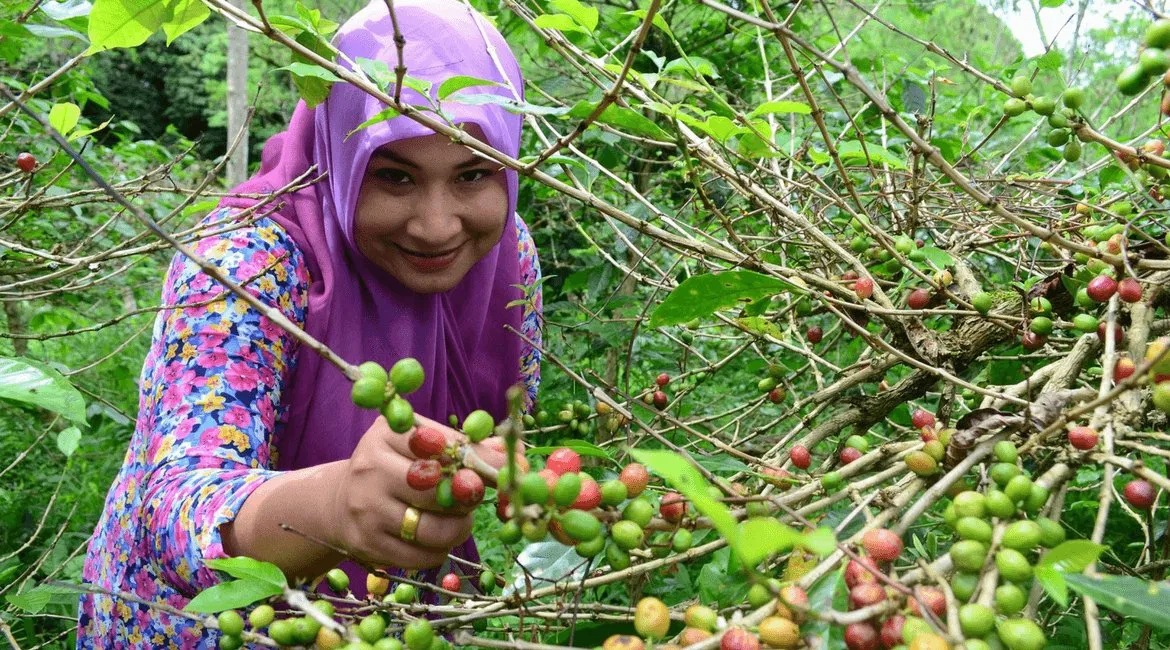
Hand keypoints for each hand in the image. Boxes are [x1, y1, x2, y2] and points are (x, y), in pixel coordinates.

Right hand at [328, 414, 523, 569]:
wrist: (339, 503)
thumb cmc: (395, 468)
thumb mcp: (420, 445)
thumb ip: (466, 447)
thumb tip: (515, 457)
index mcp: (388, 434)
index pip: (445, 447)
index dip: (483, 461)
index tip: (512, 471)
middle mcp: (372, 468)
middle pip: (440, 490)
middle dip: (468, 499)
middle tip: (474, 499)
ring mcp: (367, 509)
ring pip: (434, 529)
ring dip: (458, 529)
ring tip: (457, 520)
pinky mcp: (368, 544)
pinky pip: (421, 556)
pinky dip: (439, 550)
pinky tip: (436, 539)